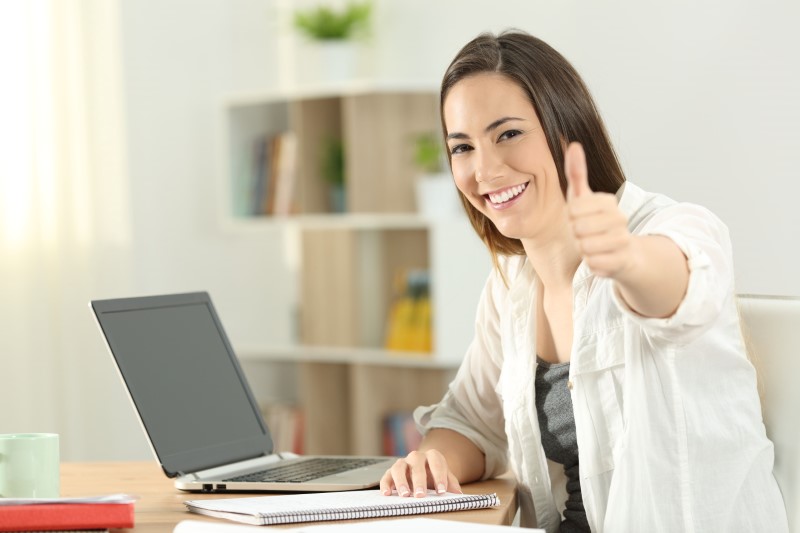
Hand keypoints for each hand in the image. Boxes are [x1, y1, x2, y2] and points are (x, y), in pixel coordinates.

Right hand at [379, 449, 462, 497]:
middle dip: (419, 480)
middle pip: (417, 464)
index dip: (439, 476)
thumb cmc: (434, 474)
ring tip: (405, 495)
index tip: (441, 491)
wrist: (423, 468)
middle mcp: (416, 457)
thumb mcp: (446, 477)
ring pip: (399, 467)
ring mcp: (402, 463)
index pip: (436, 463)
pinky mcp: (391, 472)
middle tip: (421, 495)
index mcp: (432, 456)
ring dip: (401, 481)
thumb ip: (452, 484)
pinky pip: (386, 476)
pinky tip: (387, 494)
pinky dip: (385, 484)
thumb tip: (458, 495)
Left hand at [565, 142, 633, 278]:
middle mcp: (620, 219)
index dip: (572, 216)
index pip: (574, 209)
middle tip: (585, 233)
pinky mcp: (620, 262)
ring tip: (592, 245)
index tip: (580, 217)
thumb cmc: (596, 222)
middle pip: (578, 229)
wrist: (624, 253)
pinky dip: (591, 263)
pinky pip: (593, 264)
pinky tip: (600, 257)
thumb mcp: (583, 197)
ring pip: (584, 247)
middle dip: (576, 234)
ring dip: (583, 249)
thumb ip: (576, 172)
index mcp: (609, 202)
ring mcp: (622, 241)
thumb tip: (573, 144)